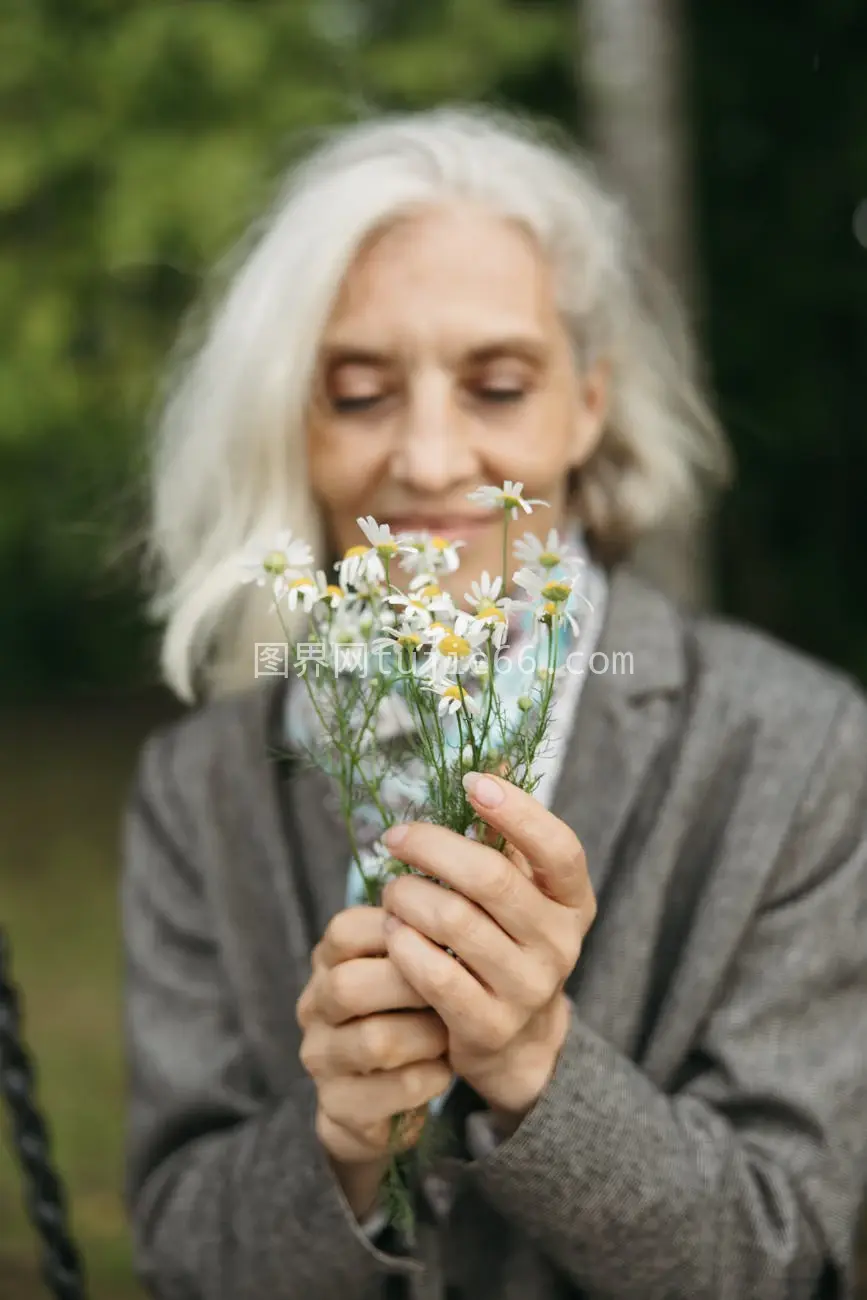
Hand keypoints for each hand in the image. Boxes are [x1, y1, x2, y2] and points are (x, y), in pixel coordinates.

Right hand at [296, 905, 450, 1219]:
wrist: (390, 1095)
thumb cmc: (411, 1009)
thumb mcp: (410, 963)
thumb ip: (423, 929)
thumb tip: (462, 896)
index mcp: (330, 958)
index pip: (346, 931)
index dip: (401, 933)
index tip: (444, 942)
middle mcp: (315, 1004)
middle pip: (351, 986)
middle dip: (415, 988)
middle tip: (455, 991)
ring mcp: (321, 1056)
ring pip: (376, 1041)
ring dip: (427, 1036)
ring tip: (450, 1032)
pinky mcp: (338, 1105)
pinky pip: (394, 1090)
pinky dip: (430, 1077)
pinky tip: (443, 1069)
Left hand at [380, 772, 595, 1125]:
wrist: (514, 1039)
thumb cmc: (507, 939)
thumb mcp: (521, 889)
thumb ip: (508, 832)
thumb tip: (494, 757)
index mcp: (573, 901)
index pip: (559, 848)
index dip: (517, 811)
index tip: (471, 782)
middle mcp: (561, 944)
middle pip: (492, 879)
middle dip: (433, 848)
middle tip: (396, 838)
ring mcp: (528, 989)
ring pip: (455, 922)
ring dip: (409, 896)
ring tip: (391, 890)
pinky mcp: (489, 1025)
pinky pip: (434, 973)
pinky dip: (403, 944)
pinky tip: (391, 931)